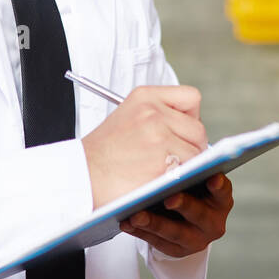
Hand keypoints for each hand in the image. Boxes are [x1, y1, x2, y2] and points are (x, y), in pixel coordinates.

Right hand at [80, 84, 206, 208]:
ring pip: (196, 152)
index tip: (181, 132)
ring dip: (186, 165)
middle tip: (174, 159)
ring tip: (164, 171)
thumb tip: (192, 129)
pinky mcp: (162, 163)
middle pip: (198, 128)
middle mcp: (153, 112)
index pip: (191, 98)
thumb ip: (158, 115)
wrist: (80, 177)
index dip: (190, 117)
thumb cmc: (102, 154)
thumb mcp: (126, 117)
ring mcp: (159, 137)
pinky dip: (180, 179)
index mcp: (144, 97)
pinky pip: (189, 171)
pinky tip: (161, 181)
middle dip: (191, 146)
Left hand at [119, 173, 232, 257]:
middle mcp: (213, 222)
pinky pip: (156, 243)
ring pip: (175, 233)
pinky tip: (126, 222)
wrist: (180, 214)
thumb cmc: (186, 185)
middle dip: (183, 205)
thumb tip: (175, 152)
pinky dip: (140, 232)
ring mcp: (196, 239)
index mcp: (221, 199)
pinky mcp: (176, 250)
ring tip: (136, 214)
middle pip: (199, 214)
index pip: (223, 191)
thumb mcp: (193, 176)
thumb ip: (189, 166)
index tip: (212, 177)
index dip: (219, 186)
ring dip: (155, 223)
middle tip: (169, 198)